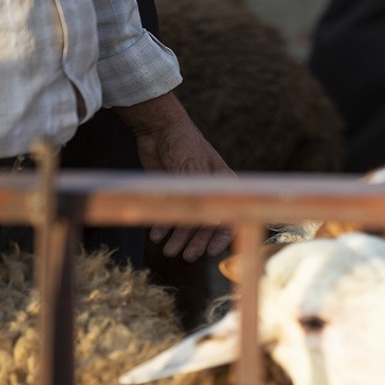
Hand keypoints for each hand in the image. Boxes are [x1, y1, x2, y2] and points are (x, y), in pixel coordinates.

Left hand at [113, 93, 235, 260]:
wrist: (158, 128)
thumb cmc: (183, 143)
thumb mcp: (194, 168)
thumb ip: (202, 194)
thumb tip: (213, 223)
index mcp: (224, 184)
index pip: (229, 215)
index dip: (221, 236)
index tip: (211, 253)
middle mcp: (210, 191)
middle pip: (207, 223)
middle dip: (196, 241)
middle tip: (186, 256)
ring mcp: (191, 193)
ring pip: (188, 221)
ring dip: (179, 238)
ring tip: (168, 250)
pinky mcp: (173, 193)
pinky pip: (171, 214)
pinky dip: (164, 225)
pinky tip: (155, 235)